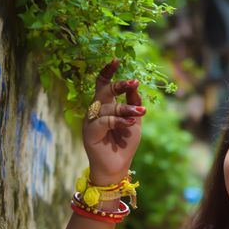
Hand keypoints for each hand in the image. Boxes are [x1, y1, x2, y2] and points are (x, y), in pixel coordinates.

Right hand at [82, 59, 145, 184]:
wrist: (117, 168)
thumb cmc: (125, 146)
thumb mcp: (134, 122)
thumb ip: (134, 105)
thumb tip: (135, 87)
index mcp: (105, 106)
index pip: (102, 84)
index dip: (107, 71)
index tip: (117, 60)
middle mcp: (95, 111)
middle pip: (103, 91)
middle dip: (118, 85)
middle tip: (133, 83)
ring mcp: (90, 121)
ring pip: (107, 107)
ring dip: (125, 109)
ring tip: (139, 114)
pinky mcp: (90, 133)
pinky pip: (104, 121)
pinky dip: (118, 120)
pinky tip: (129, 122)